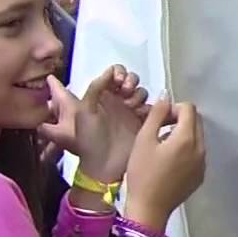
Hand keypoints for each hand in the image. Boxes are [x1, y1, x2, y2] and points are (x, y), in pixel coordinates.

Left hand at [37, 65, 150, 182]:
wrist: (104, 166)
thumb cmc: (89, 139)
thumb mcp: (85, 111)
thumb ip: (95, 88)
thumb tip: (110, 70)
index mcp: (101, 96)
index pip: (114, 73)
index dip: (118, 74)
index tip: (117, 83)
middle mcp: (116, 101)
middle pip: (131, 80)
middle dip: (130, 82)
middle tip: (126, 93)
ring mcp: (131, 111)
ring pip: (141, 92)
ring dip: (138, 95)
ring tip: (132, 108)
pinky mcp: (143, 122)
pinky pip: (152, 107)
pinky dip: (149, 107)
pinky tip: (141, 115)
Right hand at [121, 99, 205, 233]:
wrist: (149, 208)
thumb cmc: (142, 173)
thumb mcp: (144, 140)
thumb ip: (156, 115)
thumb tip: (166, 97)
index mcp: (188, 138)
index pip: (189, 109)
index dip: (173, 108)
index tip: (158, 119)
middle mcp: (201, 149)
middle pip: (196, 122)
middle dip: (179, 119)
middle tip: (159, 129)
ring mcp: (203, 164)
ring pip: (197, 137)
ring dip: (182, 134)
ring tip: (160, 145)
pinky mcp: (200, 175)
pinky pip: (196, 153)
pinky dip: (185, 149)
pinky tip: (167, 161)